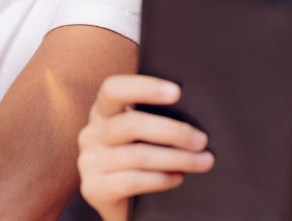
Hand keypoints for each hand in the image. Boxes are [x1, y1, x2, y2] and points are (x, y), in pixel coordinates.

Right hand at [76, 75, 214, 220]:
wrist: (123, 204)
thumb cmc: (140, 162)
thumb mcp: (142, 136)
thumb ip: (155, 119)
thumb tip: (195, 113)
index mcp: (103, 112)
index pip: (114, 89)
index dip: (144, 87)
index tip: (177, 92)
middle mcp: (92, 133)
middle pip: (132, 124)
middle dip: (173, 131)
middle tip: (201, 140)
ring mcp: (90, 161)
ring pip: (138, 155)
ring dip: (177, 158)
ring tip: (202, 161)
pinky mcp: (94, 188)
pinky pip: (132, 180)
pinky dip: (161, 179)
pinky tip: (178, 178)